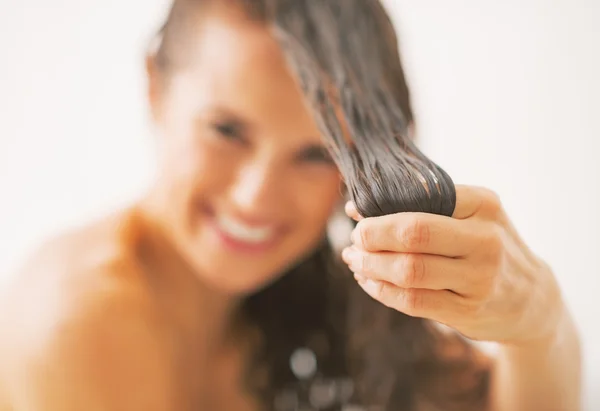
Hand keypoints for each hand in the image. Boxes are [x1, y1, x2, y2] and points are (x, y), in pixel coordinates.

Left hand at [341, 185, 563, 345]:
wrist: (529, 298)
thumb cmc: (485, 246)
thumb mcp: (471, 216)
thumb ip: (422, 208)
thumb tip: (355, 209)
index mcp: (483, 205)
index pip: (422, 197)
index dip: (380, 206)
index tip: (356, 212)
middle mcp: (485, 239)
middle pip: (413, 235)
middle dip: (371, 236)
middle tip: (355, 240)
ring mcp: (479, 278)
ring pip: (408, 270)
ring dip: (370, 265)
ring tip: (354, 260)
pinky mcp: (467, 310)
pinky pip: (411, 301)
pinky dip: (381, 290)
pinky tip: (368, 281)